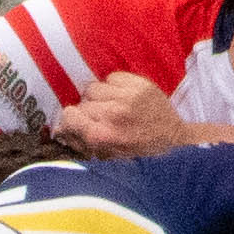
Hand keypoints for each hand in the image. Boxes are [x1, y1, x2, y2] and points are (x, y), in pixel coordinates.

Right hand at [54, 72, 186, 157]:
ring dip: (98, 97)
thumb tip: (58, 131)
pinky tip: (122, 97)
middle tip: (100, 119)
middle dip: (87, 112)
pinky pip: (111, 77)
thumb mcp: (108, 156)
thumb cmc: (139, 152)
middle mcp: (114, 114)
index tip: (76, 123)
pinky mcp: (139, 84)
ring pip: (94, 88)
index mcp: (105, 136)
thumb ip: (82, 142)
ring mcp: (128, 97)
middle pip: (82, 103)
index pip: (70, 116)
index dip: (70, 120)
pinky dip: (112, 86)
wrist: (175, 140)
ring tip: (110, 106)